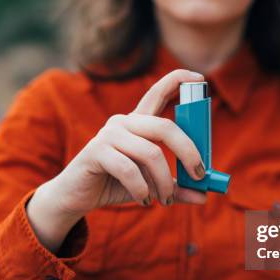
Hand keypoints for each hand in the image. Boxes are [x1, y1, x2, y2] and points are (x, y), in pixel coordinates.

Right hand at [27, 70, 206, 251]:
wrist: (76, 197)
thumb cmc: (115, 184)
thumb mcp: (150, 186)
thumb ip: (175, 187)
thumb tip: (203, 195)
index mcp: (138, 123)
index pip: (158, 92)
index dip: (179, 80)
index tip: (201, 79)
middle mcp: (124, 122)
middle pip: (165, 127)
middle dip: (188, 152)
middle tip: (199, 175)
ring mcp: (109, 135)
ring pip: (151, 153)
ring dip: (164, 182)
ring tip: (164, 200)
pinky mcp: (96, 151)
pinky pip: (129, 170)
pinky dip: (142, 189)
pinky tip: (143, 200)